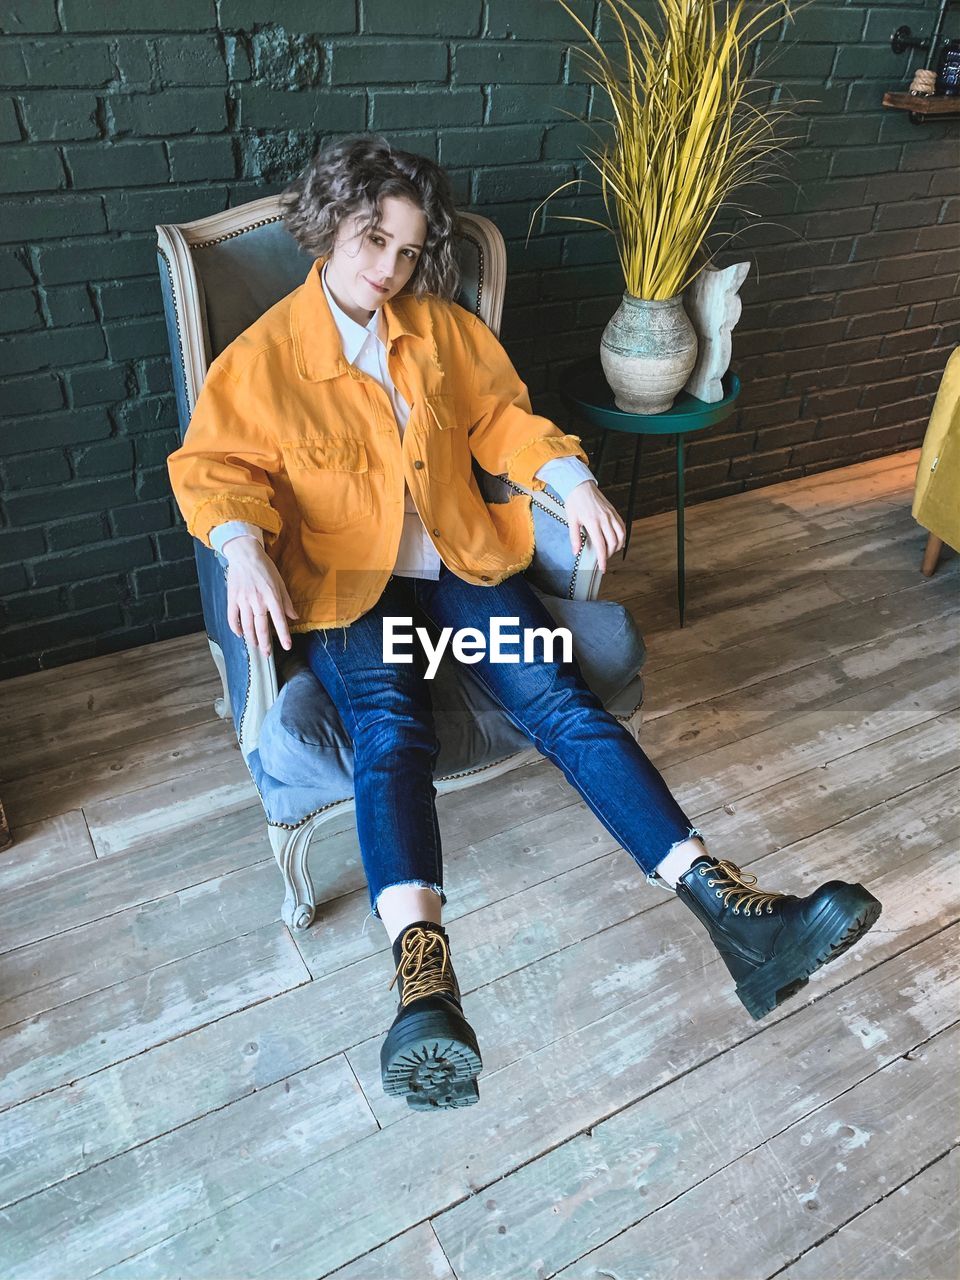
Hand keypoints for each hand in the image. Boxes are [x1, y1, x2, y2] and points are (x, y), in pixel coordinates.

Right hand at [223, 536, 298, 656]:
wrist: (245, 555)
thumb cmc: (265, 568)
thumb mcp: (280, 582)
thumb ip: (286, 601)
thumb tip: (294, 617)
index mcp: (272, 596)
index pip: (279, 620)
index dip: (283, 635)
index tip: (287, 646)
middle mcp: (257, 600)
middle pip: (261, 627)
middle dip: (265, 643)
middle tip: (267, 654)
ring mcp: (243, 600)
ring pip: (247, 625)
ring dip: (251, 638)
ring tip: (256, 646)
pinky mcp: (232, 598)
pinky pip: (232, 618)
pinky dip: (236, 628)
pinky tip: (240, 634)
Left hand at [565, 480, 625, 572]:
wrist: (581, 485)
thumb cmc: (574, 502)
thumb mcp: (571, 520)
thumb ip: (575, 537)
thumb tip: (576, 552)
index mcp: (592, 522)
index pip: (601, 546)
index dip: (603, 559)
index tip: (603, 568)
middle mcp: (604, 519)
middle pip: (613, 543)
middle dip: (609, 554)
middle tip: (603, 558)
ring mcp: (611, 515)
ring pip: (621, 535)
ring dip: (617, 546)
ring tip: (610, 551)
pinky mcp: (614, 511)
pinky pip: (622, 526)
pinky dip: (622, 536)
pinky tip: (618, 541)